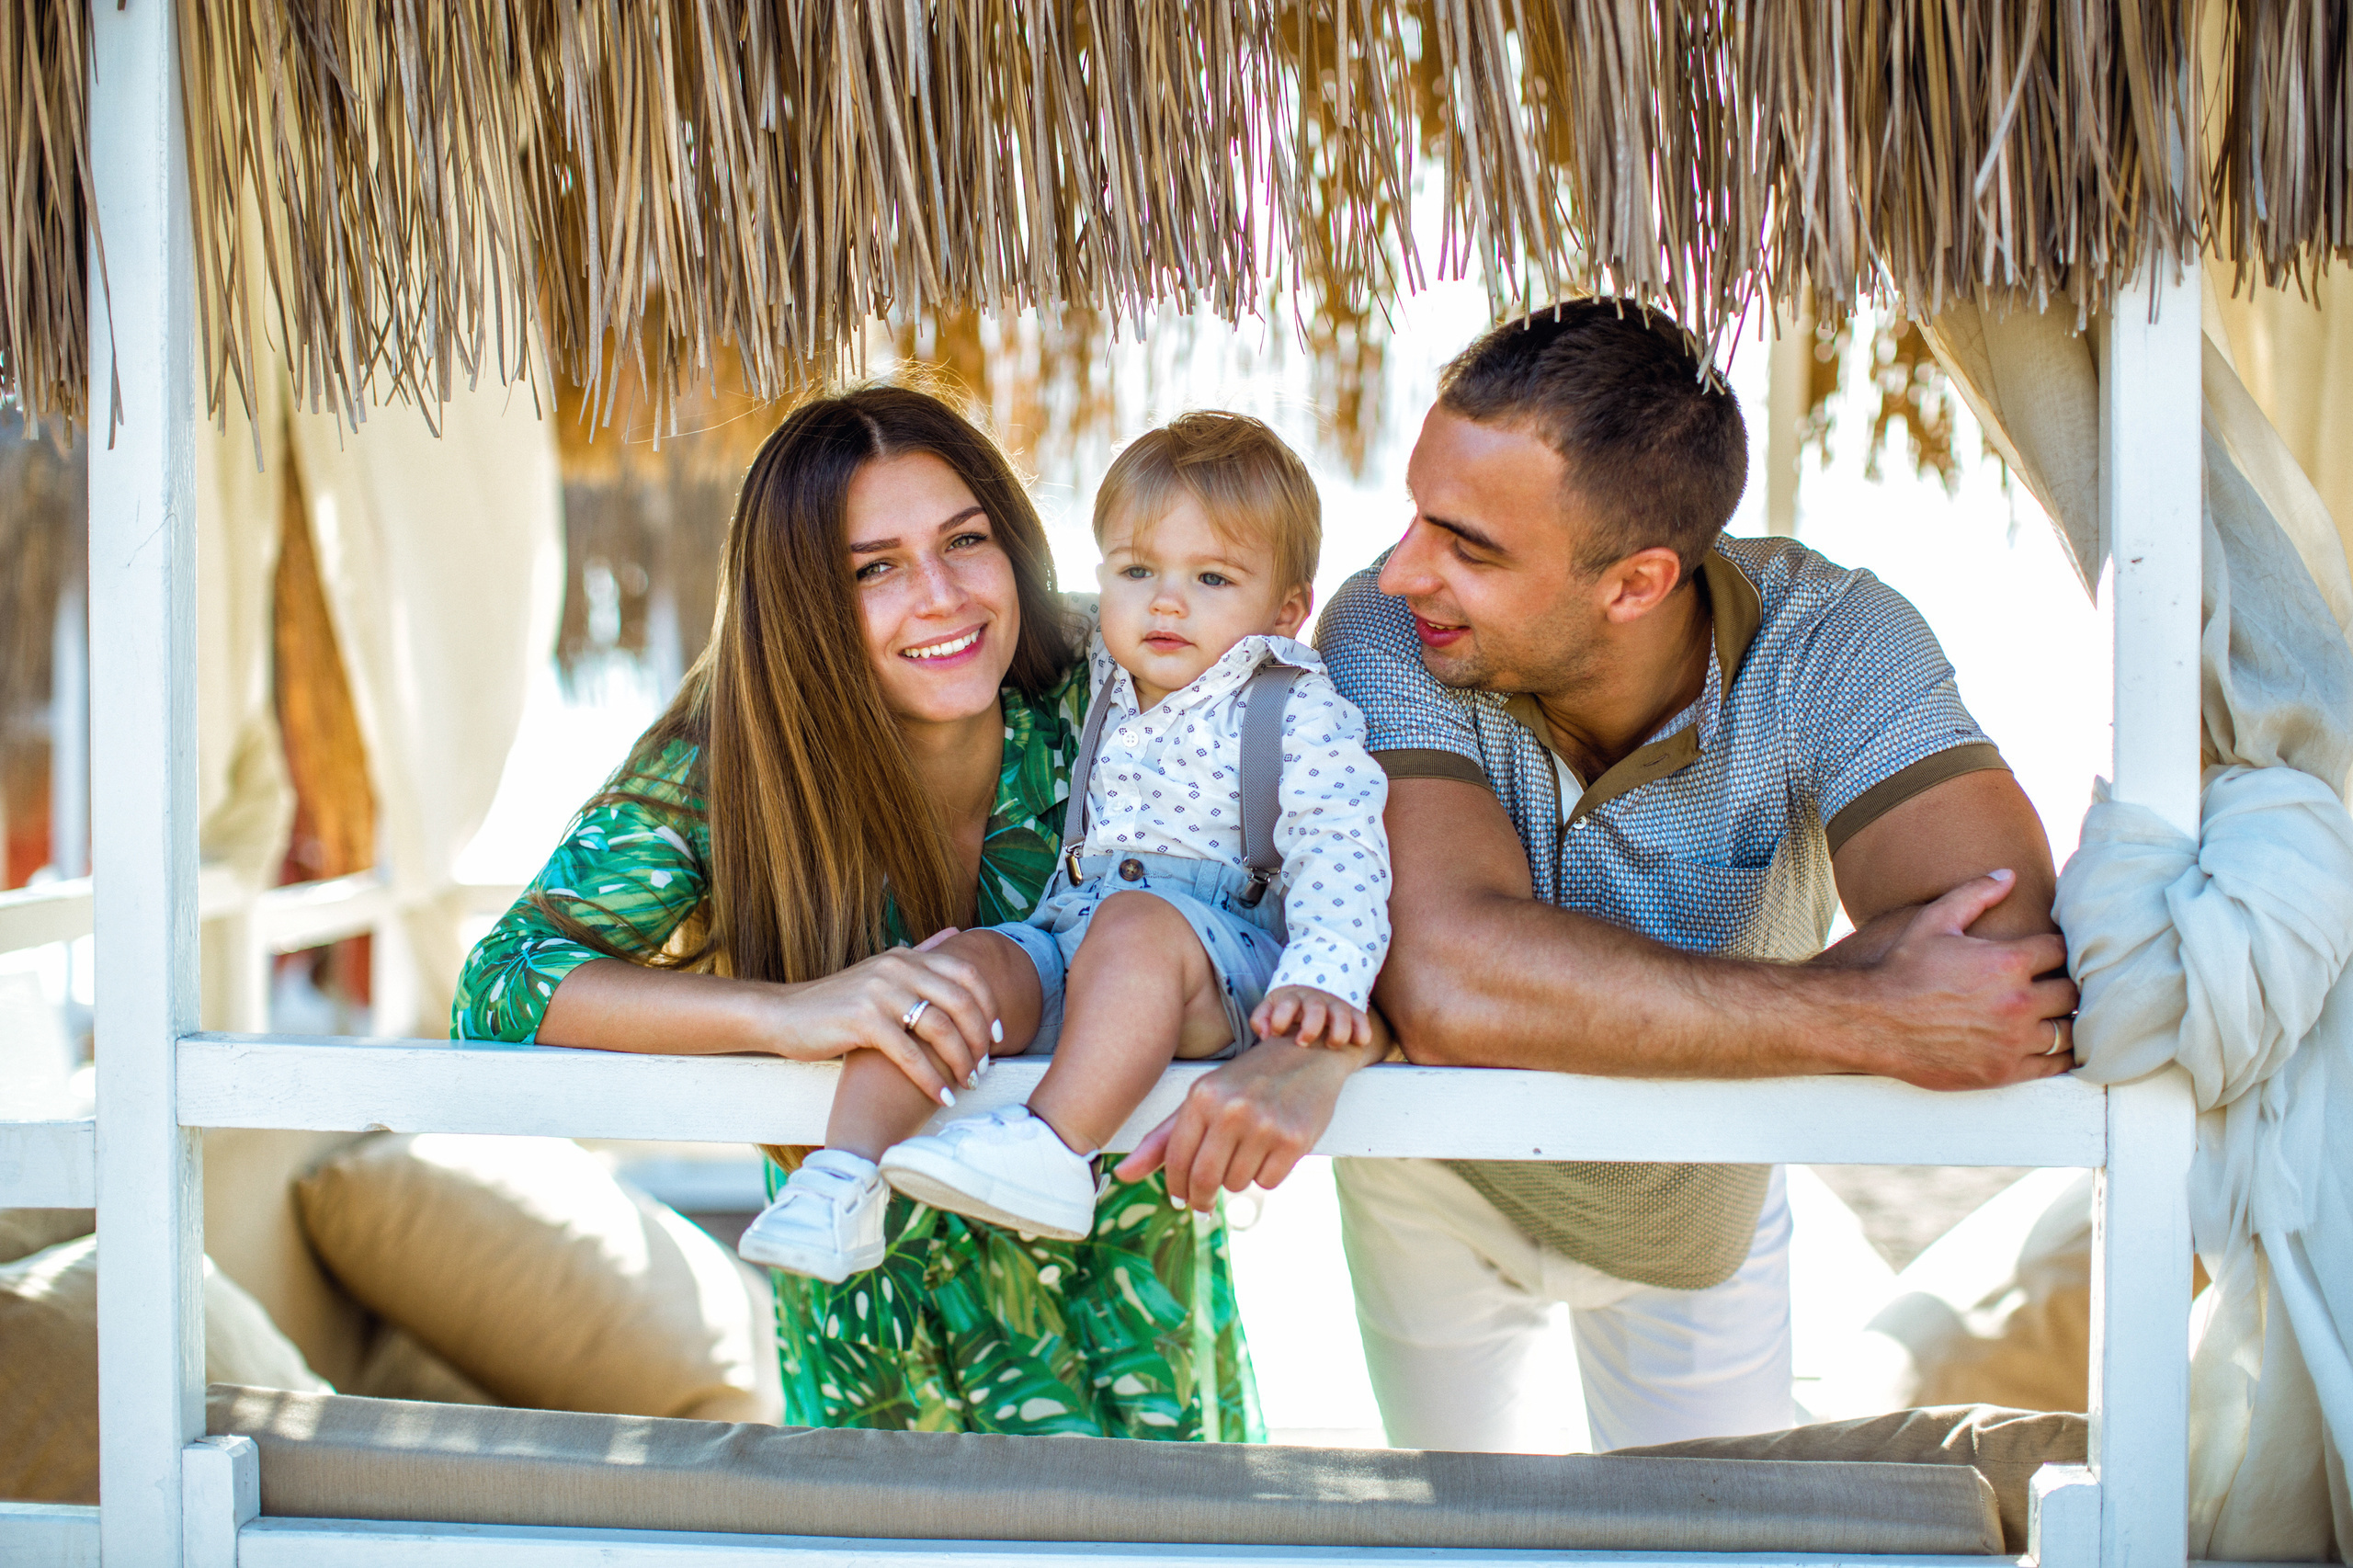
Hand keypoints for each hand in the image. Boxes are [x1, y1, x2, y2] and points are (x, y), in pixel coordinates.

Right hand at [760, 929, 1000, 1104]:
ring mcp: (880, 991)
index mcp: (907, 956)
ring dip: (960, 1062)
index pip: (968, 974)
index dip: (990, 1006)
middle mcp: (898, 967)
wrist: (785, 1014)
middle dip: (980, 1040)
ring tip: (967, 1085)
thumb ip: (920, 952)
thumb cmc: (838, 1001)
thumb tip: (955, 932)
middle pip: (961, 1002)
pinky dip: (930, 1079)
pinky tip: (940, 1096)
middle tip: (984, 1069)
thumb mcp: (881, 969)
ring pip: (940, 1028)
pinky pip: (910, 1054)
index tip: (999, 1037)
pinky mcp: (863, 1020)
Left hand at [1114, 1022, 1385, 1209]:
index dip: (1176, 1186)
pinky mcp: (1294, 1139)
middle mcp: (1231, 1109)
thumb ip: (1162, 1138)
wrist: (1305, 1055)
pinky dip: (1266, 1175)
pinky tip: (1271, 1151)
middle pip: (1205, 1178)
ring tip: (1247, 1154)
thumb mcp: (1202, 1098)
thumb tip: (1122, 1174)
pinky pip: (1268, 1181)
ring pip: (1237, 1183)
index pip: (1176, 1159)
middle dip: (1201, 1198)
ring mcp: (1265, 1124)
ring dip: (1237, 1179)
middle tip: (1203, 1204)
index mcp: (1202, 1096)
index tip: (1180, 1198)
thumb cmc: (1246, 1081)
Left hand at [1250, 985, 1372, 1048]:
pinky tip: (1359, 1042)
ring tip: (1331, 1045)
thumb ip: (1262, 1018)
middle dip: (1310, 1027)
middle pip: (1315, 1008)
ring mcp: (1336, 1005)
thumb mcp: (1272, 1006)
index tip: (1277, 1033)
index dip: (1280, 1019)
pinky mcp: (1353, 1012)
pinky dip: (1362, 1030)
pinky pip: (1362, 1019)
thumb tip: (1266, 1035)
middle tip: (1303, 1042)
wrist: (1317, 984)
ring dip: (1338, 1031)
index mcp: (1293, 998)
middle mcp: (1316, 1000)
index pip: (1286, 1004)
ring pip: (1342, 1014)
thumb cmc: (1291, 1006)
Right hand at [1855, 870, 2078, 1088]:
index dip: (2058, 950)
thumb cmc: (1902, 970)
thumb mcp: (1934, 922)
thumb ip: (1975, 894)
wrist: (1871, 1022)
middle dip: (2067, 985)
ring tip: (2053, 1015)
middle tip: (2055, 984)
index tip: (2049, 955)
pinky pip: (2056, 1065)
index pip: (2062, 950)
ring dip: (2066, 1021)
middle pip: (2074, 992)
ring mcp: (2012, 1041)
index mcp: (2007, 962)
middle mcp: (2017, 1002)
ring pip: (2071, 1031)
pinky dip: (2061, 1054)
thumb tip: (2008, 874)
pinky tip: (2051, 1044)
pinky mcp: (2004, 1072)